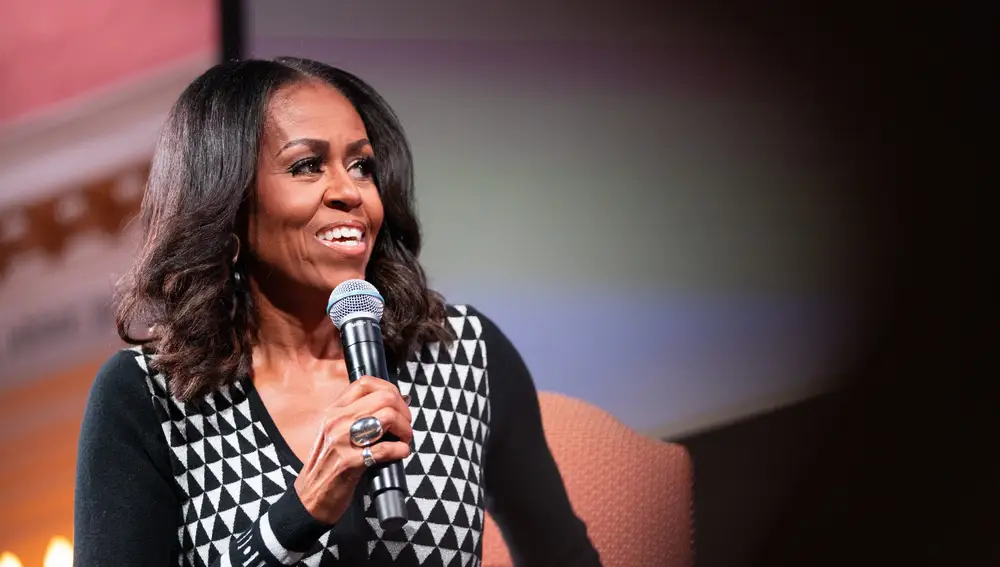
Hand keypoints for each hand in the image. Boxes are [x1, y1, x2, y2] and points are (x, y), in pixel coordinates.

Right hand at [293, 376, 412, 523]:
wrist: (310, 496)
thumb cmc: (328, 464)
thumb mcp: (335, 432)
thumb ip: (357, 416)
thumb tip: (394, 403)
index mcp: (334, 411)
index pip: (365, 383)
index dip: (390, 389)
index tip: (398, 403)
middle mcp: (337, 421)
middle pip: (384, 398)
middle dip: (404, 411)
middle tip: (405, 425)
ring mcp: (342, 441)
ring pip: (388, 417)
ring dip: (405, 429)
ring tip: (404, 440)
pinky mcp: (350, 463)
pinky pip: (385, 448)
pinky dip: (401, 450)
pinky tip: (401, 453)